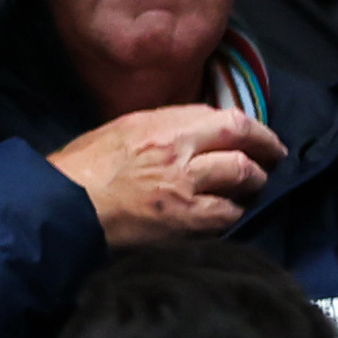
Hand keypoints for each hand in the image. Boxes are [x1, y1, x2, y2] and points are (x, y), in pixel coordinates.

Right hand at [53, 105, 289, 246]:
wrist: (63, 208)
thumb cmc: (82, 169)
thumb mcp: (121, 130)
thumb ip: (161, 127)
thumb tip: (194, 133)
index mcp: (161, 123)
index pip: (222, 115)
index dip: (250, 126)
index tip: (260, 135)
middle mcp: (179, 149)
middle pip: (241, 139)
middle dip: (266, 148)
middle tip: (274, 159)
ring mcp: (185, 186)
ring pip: (242, 175)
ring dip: (252, 183)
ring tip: (250, 189)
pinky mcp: (185, 221)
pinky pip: (226, 214)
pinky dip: (232, 213)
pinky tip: (226, 214)